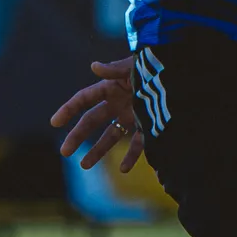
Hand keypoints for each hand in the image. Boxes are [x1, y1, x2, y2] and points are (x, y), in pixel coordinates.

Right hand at [50, 57, 144, 172]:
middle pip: (92, 121)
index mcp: (112, 87)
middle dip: (77, 135)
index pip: (84, 99)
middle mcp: (118, 103)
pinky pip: (137, 145)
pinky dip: (131, 157)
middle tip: (64, 152)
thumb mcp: (135, 66)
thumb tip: (94, 66)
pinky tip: (124, 169)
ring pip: (110, 136)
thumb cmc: (155, 67)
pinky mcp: (148, 126)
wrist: (181, 75)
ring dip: (97, 150)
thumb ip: (115, 69)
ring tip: (84, 165)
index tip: (54, 122)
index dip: (69, 109)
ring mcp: (132, 116)